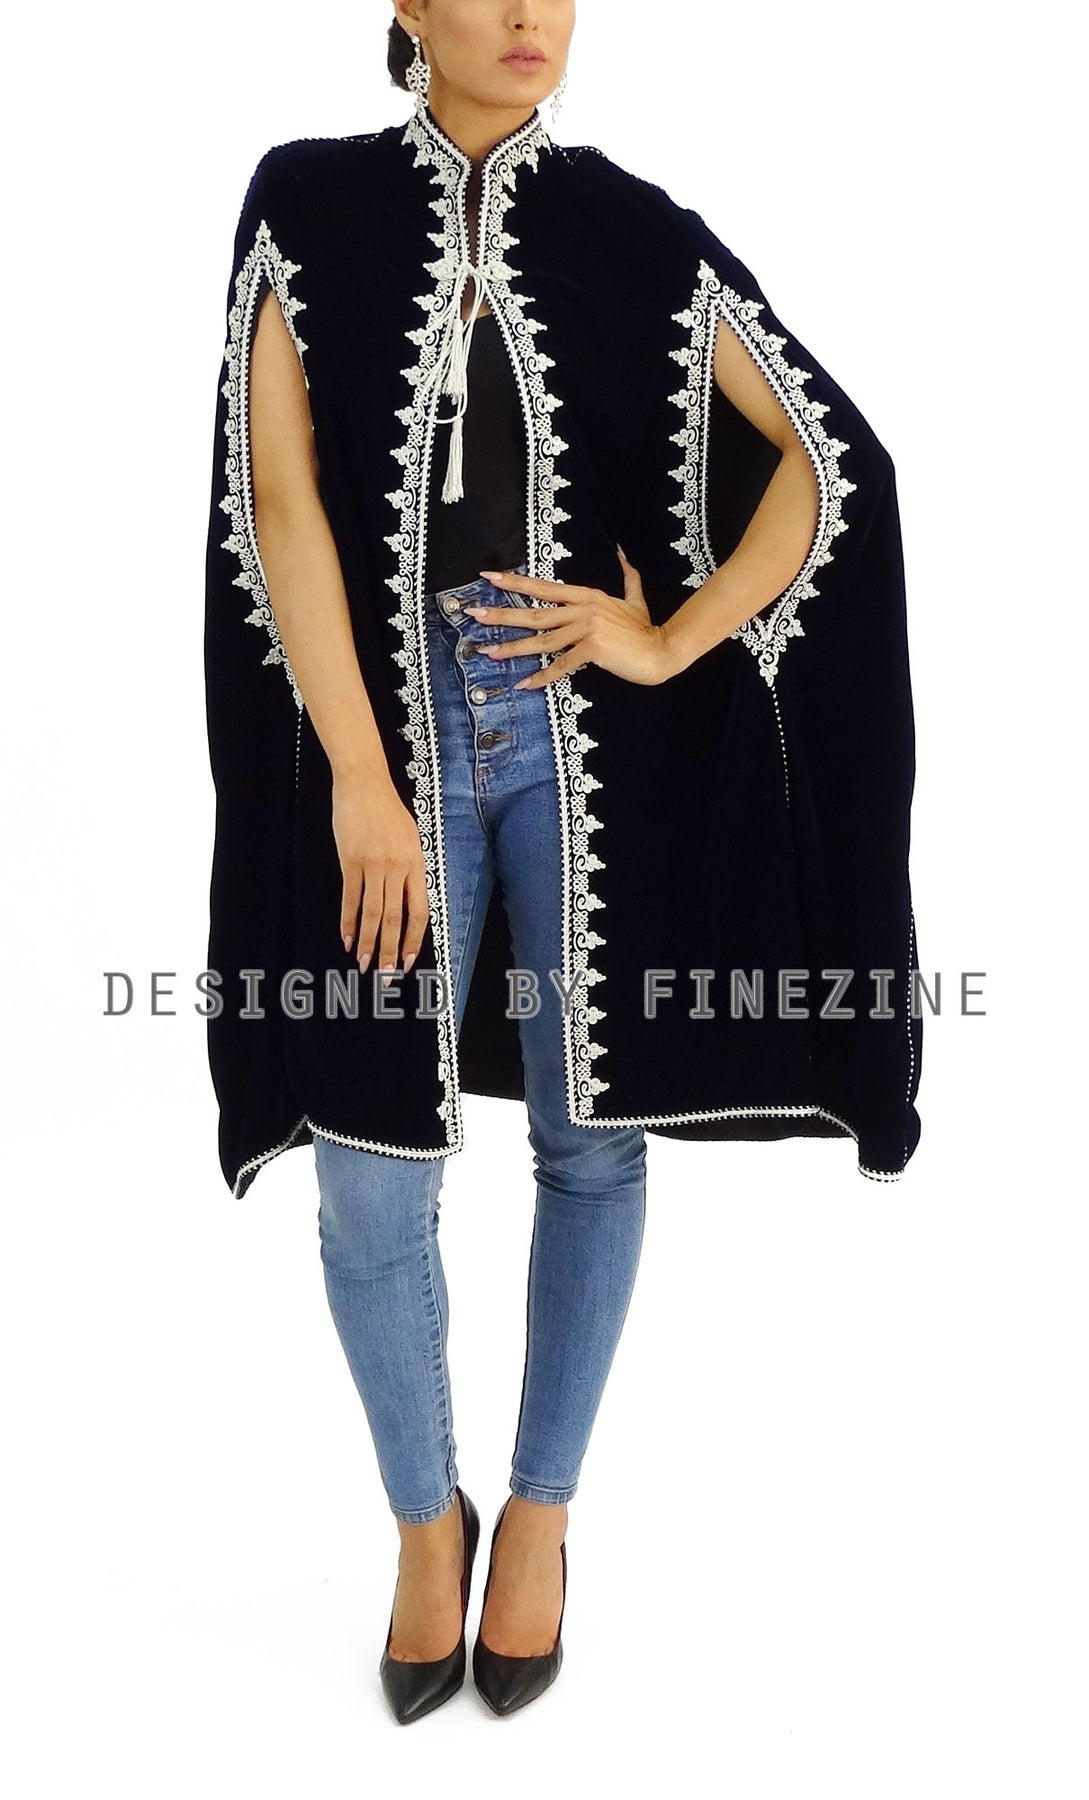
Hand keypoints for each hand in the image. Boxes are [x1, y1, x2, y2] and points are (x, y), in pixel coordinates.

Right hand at [332, 773, 429, 984]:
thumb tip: (407, 898)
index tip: (409, 962)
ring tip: (364, 965)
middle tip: (387, 977)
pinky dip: (349, 921)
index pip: (419, 911)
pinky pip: (350, 898)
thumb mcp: (410, 838)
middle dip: (391, 951)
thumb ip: (410, 869)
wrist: (364, 784)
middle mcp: (398, 868)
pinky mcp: (350, 861)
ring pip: (373, 914)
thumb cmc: (388, 809)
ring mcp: (373, 865)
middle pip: (396, 919)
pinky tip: (347, 939)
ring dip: (369, 943)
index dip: (414, 940)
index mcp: (416, 864)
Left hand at [463, 546, 676, 688]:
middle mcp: (582, 609)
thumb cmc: (645, 628)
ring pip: (541, 640)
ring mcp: (587, 629)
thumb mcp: (635, 598)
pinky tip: (524, 684)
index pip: (543, 588)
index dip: (515, 583)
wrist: (661, 650)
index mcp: (586, 596)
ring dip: (512, 648)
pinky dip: (542, 676)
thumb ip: (628, 575)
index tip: (489, 578)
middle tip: (473, 614)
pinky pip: (560, 665)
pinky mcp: (592, 650)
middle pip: (534, 613)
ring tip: (487, 652)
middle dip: (501, 614)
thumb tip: (623, 552)